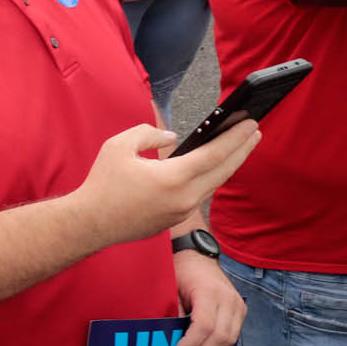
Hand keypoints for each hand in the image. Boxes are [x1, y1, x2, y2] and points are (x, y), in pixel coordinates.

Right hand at [73, 120, 259, 247]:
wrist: (90, 223)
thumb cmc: (102, 184)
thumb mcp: (118, 146)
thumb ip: (148, 133)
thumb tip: (172, 139)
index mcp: (173, 177)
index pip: (215, 154)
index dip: (235, 137)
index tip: (250, 122)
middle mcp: (184, 197)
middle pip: (224, 170)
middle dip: (243, 149)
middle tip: (255, 131)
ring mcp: (182, 211)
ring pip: (215, 184)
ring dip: (230, 164)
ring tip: (239, 148)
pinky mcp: (175, 218)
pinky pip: (201, 194)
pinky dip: (212, 177)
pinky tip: (213, 168)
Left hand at [174, 249, 244, 345]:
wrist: (198, 256)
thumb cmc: (182, 271)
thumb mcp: (172, 289)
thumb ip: (175, 313)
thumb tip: (172, 338)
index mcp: (210, 292)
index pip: (205, 325)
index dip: (192, 343)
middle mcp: (228, 299)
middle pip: (220, 336)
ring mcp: (238, 304)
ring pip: (229, 339)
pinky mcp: (240, 309)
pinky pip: (232, 334)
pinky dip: (217, 344)